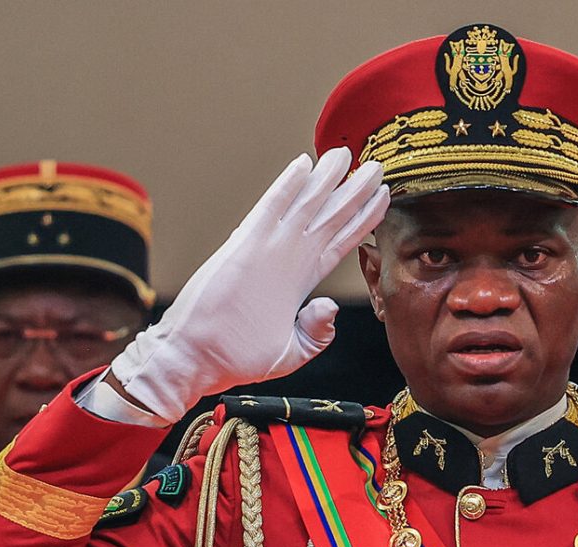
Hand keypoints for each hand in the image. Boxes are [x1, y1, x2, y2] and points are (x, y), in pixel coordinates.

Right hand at [111, 148, 388, 422]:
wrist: (195, 360)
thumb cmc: (234, 359)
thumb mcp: (290, 353)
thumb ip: (315, 332)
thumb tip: (329, 308)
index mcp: (297, 282)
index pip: (338, 243)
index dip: (362, 221)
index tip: (382, 199)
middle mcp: (286, 260)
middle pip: (329, 218)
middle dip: (354, 192)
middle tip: (376, 166)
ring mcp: (267, 252)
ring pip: (306, 208)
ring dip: (329, 181)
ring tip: (348, 155)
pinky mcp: (245, 249)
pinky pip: (270, 211)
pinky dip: (286, 188)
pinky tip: (303, 165)